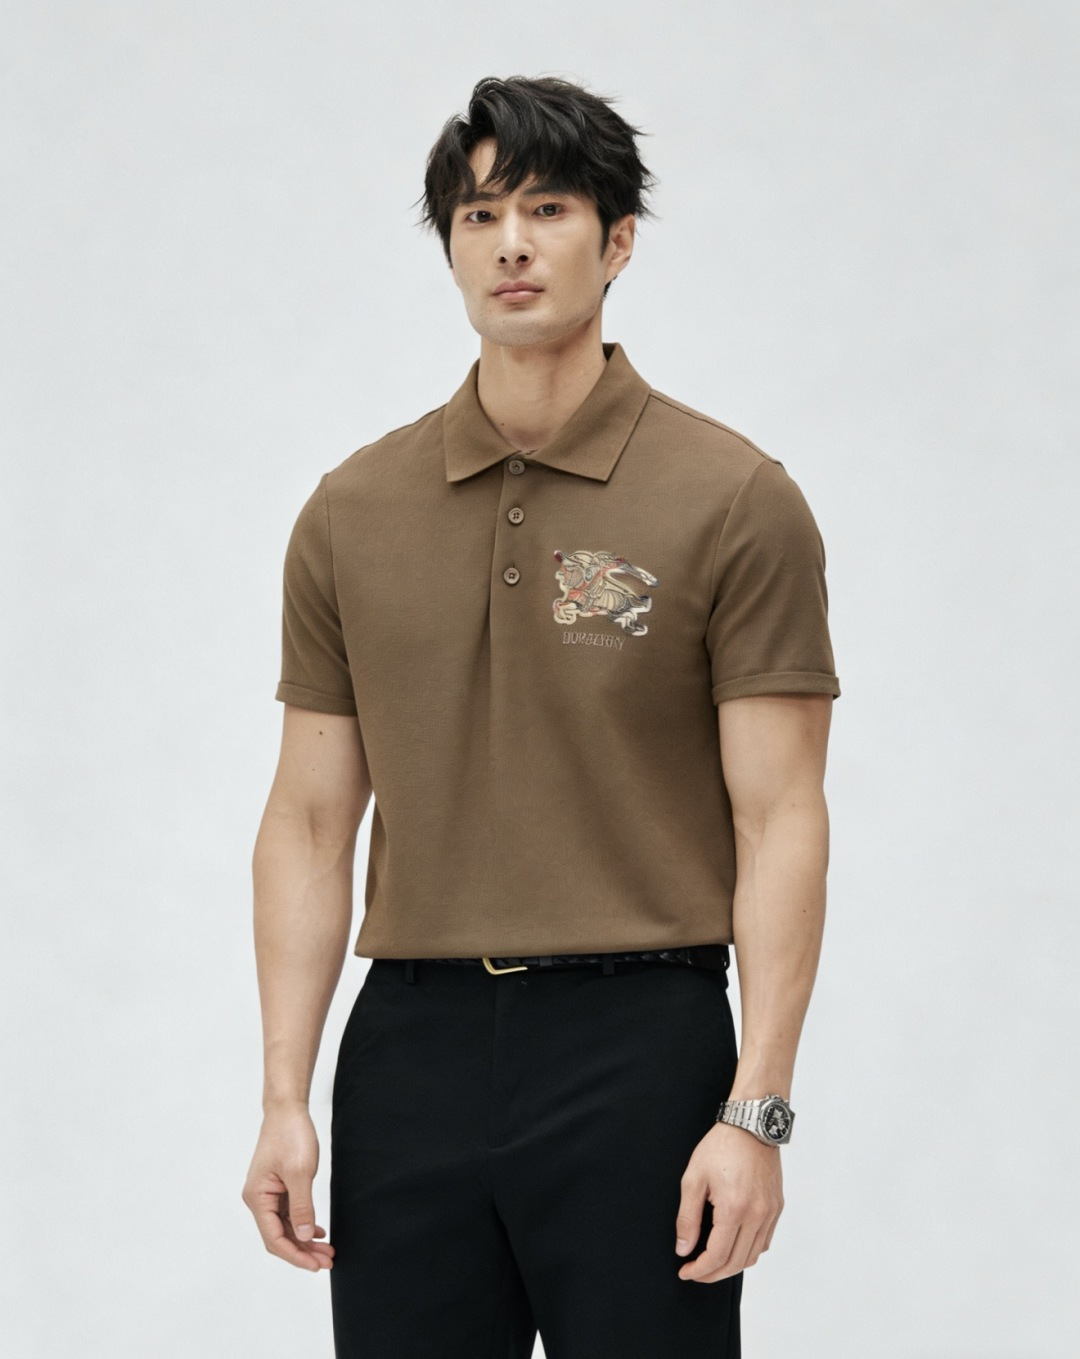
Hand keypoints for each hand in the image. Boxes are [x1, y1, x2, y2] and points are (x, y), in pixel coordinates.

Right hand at [242, 1105, 334, 1271]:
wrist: (287, 1109)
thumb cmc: (290, 1136)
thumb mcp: (300, 1173)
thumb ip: (301, 1206)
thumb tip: (302, 1236)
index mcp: (257, 1198)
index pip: (273, 1238)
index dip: (295, 1255)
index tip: (316, 1265)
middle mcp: (258, 1199)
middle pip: (279, 1236)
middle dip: (303, 1251)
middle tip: (328, 1261)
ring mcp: (267, 1193)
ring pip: (285, 1226)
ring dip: (304, 1239)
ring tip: (327, 1250)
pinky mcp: (277, 1187)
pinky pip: (288, 1213)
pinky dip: (303, 1223)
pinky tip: (317, 1231)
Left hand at [674, 1120, 783, 1281]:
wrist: (751, 1125)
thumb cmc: (721, 1146)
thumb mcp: (694, 1178)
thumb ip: (687, 1217)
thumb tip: (684, 1248)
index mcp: (735, 1208)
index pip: (718, 1256)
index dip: (700, 1270)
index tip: (686, 1272)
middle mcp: (757, 1214)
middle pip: (736, 1262)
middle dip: (713, 1274)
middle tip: (696, 1272)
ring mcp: (770, 1212)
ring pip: (752, 1256)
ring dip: (731, 1266)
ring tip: (712, 1262)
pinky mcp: (777, 1207)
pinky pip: (764, 1242)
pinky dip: (748, 1251)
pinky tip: (733, 1246)